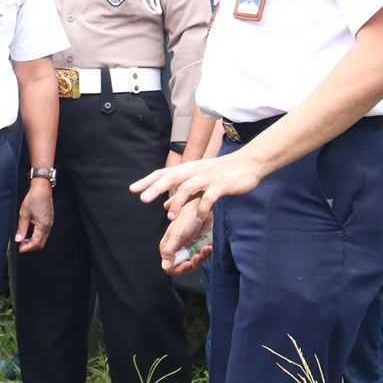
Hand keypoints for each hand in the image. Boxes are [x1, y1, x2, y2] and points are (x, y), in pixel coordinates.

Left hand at [15, 179, 53, 252]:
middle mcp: (48, 226)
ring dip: (33, 241)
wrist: (42, 187)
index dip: (27, 248)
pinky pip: (44, 232)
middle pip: (41, 243)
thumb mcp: (24, 213)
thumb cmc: (34, 197)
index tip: (20, 249)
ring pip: (43, 238)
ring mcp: (50, 223)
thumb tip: (18, 239)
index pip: (36, 243)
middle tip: (21, 245)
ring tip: (23, 239)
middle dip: (31, 246)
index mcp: (43, 225)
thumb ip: (22, 228)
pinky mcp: (49, 220)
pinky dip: (36, 235)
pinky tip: (29, 232)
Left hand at [131, 147, 266, 217]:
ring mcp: (208, 178)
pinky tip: (198, 219)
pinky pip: (209, 198)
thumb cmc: (222, 173)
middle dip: (156, 188)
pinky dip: (202, 208)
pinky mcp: (221, 185)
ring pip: (188, 188)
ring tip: (170, 216)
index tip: (132, 189)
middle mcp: (195, 171)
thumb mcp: (199, 180)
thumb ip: (182, 192)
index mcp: (188, 169)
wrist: (249, 163)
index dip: (148, 181)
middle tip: (142, 199)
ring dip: (177, 201)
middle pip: (171, 178)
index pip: (163, 173)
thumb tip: (163, 206)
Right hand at [158, 199, 211, 274]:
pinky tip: (208, 247)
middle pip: (181, 267)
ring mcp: (188, 247)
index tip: (187, 263)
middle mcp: (177, 248)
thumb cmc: (188, 216)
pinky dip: (205, 253)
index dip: (178, 268)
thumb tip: (164, 266)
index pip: (169, 266)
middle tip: (197, 257)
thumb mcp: (177, 234)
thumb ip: (169, 251)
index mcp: (168, 246)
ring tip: (205, 250)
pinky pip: (201, 257)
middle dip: (191, 263)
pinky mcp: (198, 246)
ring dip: (200, 258)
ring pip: (193, 263)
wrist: (204, 207)